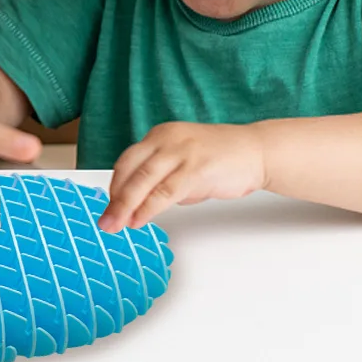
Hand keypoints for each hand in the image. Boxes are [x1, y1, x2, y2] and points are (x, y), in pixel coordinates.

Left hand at [100, 121, 265, 231]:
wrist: (256, 151)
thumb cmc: (221, 158)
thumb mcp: (184, 162)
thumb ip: (163, 178)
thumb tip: (142, 204)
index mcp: (160, 135)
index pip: (127, 160)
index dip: (115, 186)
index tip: (110, 206)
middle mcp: (166, 139)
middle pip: (129, 169)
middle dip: (115, 199)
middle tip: (105, 221)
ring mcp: (180, 152)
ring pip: (143, 180)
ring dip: (126, 206)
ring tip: (116, 225)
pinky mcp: (195, 167)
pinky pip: (165, 191)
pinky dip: (149, 208)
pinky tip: (140, 220)